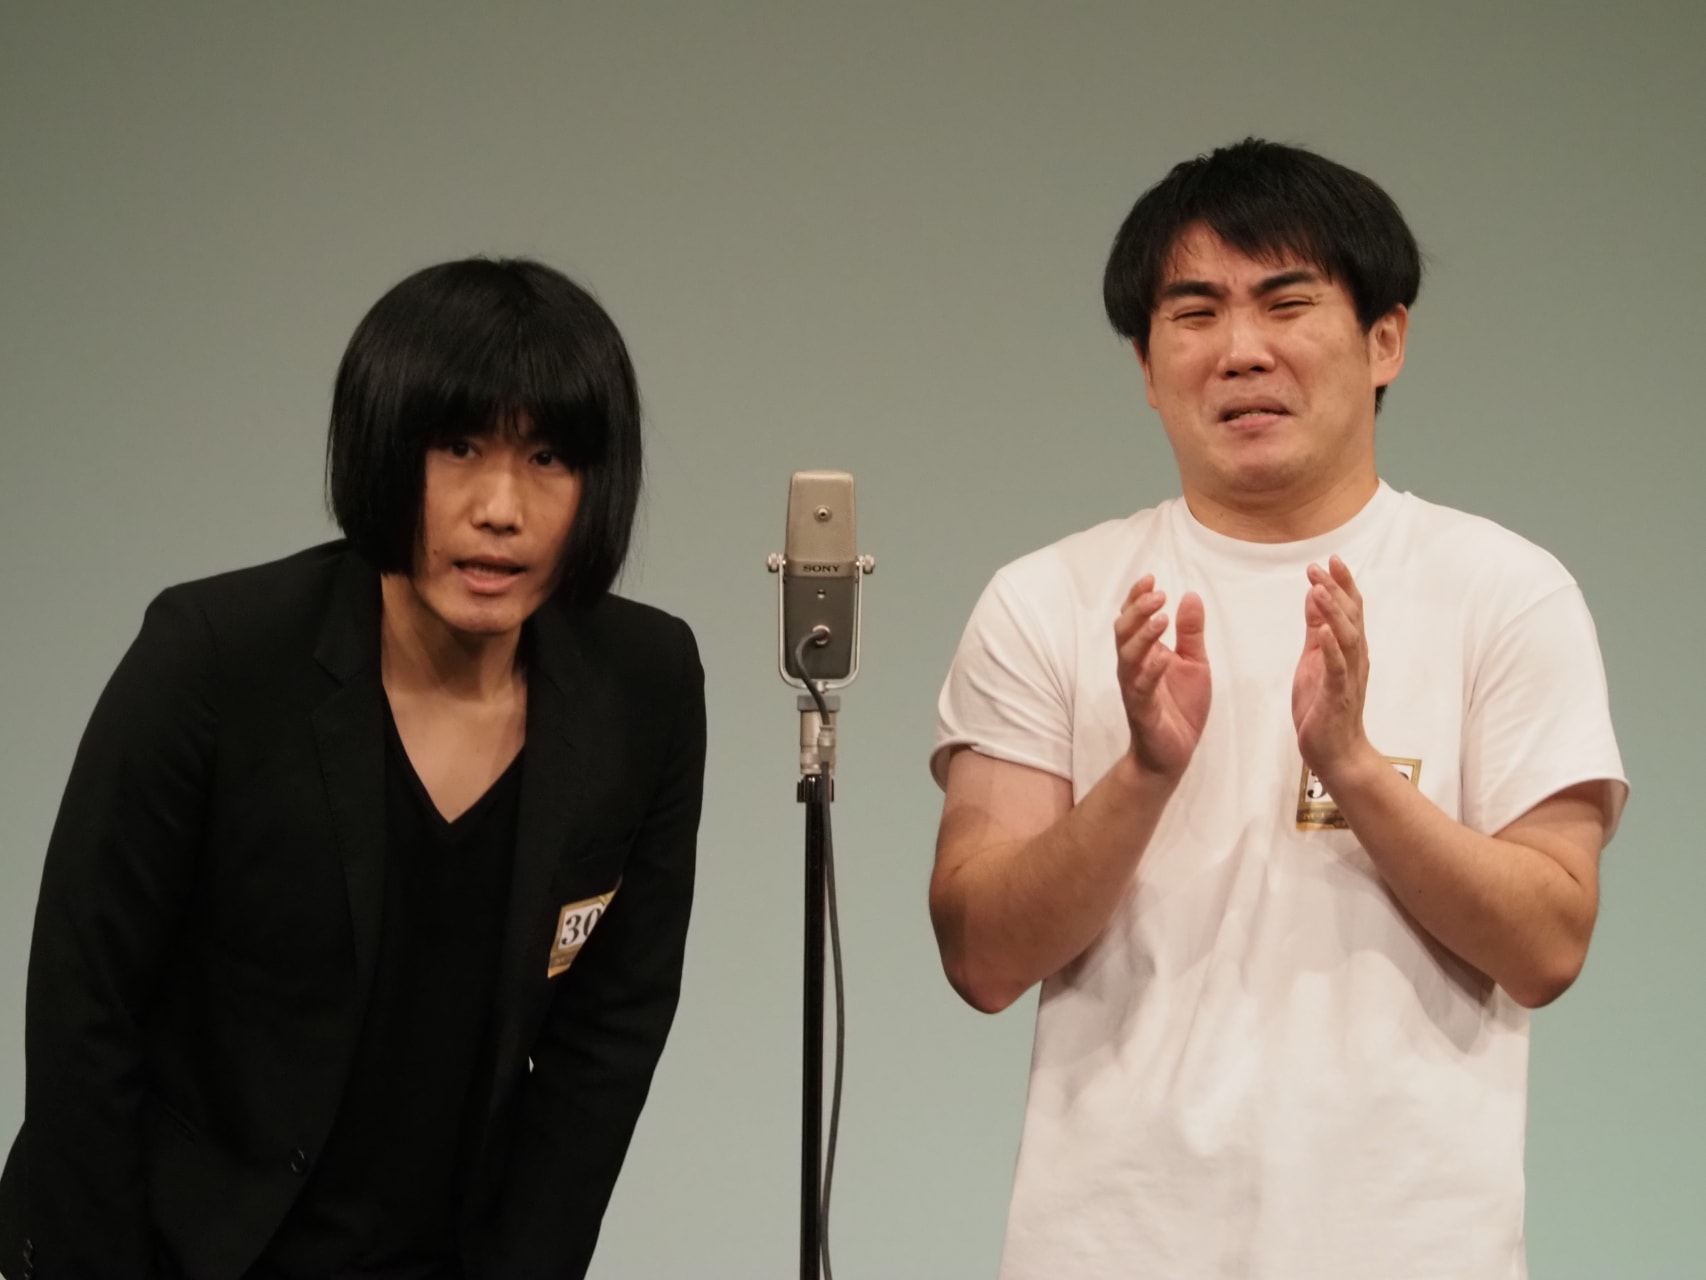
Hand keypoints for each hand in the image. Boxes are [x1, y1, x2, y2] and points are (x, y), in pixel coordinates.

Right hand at [1114, 575, 1210, 778]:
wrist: (1174, 752)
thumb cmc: (1180, 707)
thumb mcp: (1194, 662)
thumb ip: (1191, 632)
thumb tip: (1190, 596)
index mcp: (1144, 653)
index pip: (1132, 619)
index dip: (1137, 597)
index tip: (1151, 577)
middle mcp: (1133, 667)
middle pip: (1123, 631)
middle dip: (1137, 610)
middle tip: (1157, 594)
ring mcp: (1135, 688)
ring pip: (1127, 655)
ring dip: (1142, 635)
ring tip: (1160, 618)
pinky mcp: (1142, 710)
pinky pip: (1142, 687)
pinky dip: (1152, 670)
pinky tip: (1164, 657)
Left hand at [1291, 557, 1372, 782]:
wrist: (1335, 752)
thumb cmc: (1323, 707)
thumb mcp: (1314, 660)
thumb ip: (1316, 629)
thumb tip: (1315, 596)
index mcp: (1348, 650)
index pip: (1349, 610)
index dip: (1342, 584)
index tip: (1331, 559)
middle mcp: (1354, 659)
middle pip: (1350, 617)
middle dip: (1336, 590)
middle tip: (1320, 565)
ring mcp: (1348, 677)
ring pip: (1346, 638)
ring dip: (1333, 612)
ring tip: (1319, 589)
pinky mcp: (1337, 695)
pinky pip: (1337, 668)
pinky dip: (1331, 648)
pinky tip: (1322, 631)